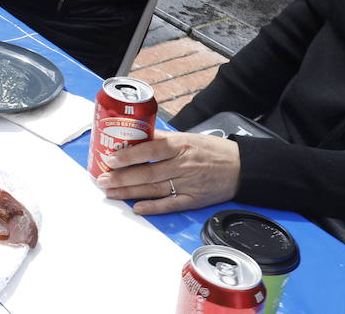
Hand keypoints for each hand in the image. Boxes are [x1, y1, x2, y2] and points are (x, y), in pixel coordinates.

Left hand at [96, 132, 240, 215]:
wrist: (241, 167)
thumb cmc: (212, 149)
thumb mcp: (187, 136)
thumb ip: (162, 138)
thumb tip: (135, 136)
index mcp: (180, 145)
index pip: (149, 151)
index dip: (128, 156)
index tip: (109, 159)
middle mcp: (183, 165)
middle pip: (147, 173)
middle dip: (121, 178)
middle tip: (102, 180)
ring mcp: (188, 184)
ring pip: (154, 189)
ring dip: (129, 192)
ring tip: (111, 192)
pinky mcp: (194, 199)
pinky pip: (170, 204)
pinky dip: (153, 207)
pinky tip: (136, 208)